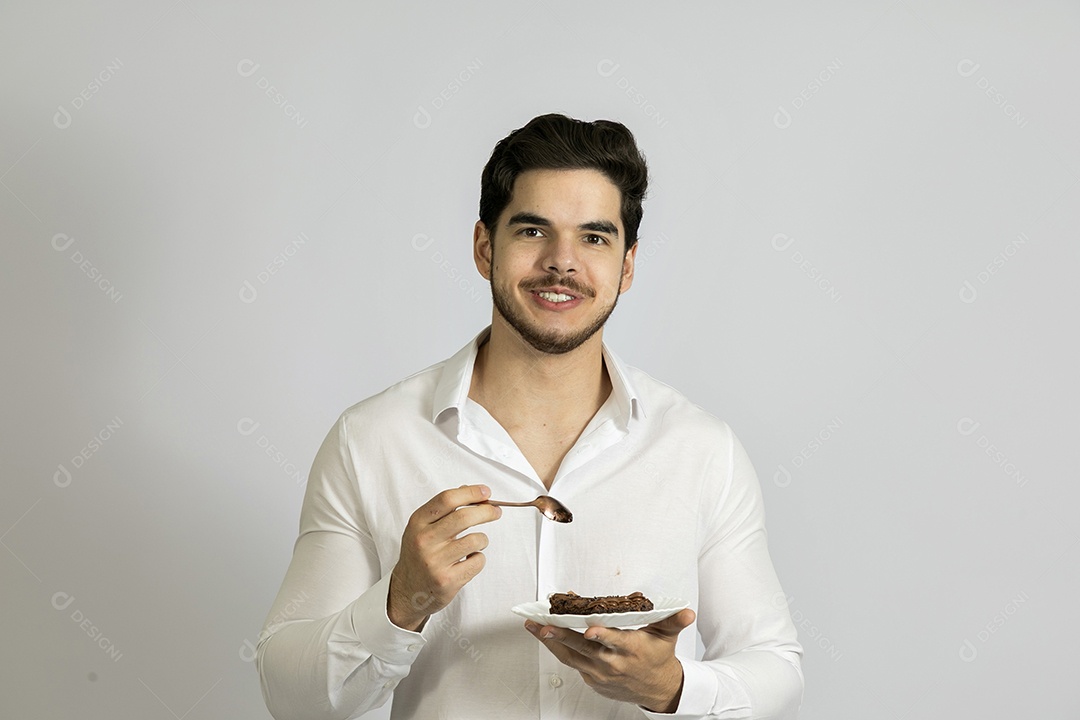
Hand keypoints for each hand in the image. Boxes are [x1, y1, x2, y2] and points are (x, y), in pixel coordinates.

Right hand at [387, 484, 501, 630]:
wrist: (407, 591)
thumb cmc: (419, 555)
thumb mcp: (423, 527)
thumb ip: (444, 509)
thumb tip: (471, 491)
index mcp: (418, 522)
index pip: (447, 499)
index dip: (471, 493)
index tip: (486, 492)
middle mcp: (424, 540)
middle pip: (464, 517)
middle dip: (486, 512)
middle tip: (496, 512)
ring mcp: (435, 561)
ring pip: (475, 540)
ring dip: (482, 539)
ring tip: (476, 543)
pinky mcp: (447, 580)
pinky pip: (477, 561)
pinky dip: (478, 558)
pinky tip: (468, 560)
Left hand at [525, 608, 695, 711]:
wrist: (657, 689)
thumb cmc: (659, 657)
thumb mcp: (667, 636)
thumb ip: (673, 621)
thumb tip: (687, 611)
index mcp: (631, 649)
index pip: (613, 641)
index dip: (601, 635)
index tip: (589, 629)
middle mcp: (613, 663)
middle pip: (583, 649)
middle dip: (561, 636)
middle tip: (543, 625)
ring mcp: (600, 673)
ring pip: (571, 657)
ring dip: (550, 642)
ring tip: (533, 627)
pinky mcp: (592, 680)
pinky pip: (572, 663)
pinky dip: (559, 648)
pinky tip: (546, 636)